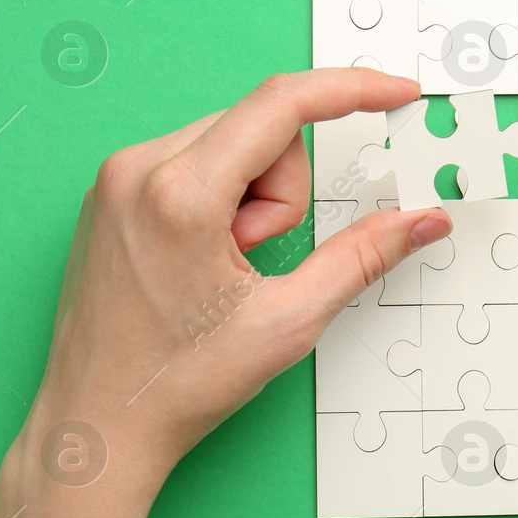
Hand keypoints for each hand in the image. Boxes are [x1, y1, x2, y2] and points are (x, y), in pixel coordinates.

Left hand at [1, 67, 451, 503]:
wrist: (97, 427)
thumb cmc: (173, 386)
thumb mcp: (288, 321)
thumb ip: (364, 257)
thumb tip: (421, 220)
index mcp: (178, 194)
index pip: (282, 105)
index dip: (352, 91)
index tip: (395, 91)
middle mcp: (137, 170)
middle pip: (262, 130)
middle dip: (284, 191)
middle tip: (257, 261)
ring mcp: (117, 179)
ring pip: (233, 144)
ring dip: (253, 199)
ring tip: (225, 270)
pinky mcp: (112, 193)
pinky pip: (198, 161)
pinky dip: (222, 201)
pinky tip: (204, 260)